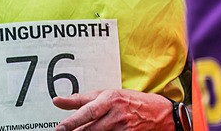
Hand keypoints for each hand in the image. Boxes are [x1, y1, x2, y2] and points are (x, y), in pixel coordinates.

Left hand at [53, 89, 172, 130]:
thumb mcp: (108, 94)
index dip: (71, 122)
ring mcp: (123, 128)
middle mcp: (116, 113)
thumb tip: (59, 100)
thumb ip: (83, 99)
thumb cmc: (133, 101)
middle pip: (90, 128)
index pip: (87, 112)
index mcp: (110, 98)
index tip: (59, 128)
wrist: (160, 113)